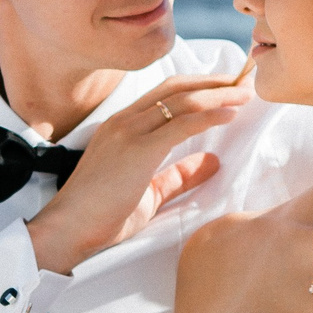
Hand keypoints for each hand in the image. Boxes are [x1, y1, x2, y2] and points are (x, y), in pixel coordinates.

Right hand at [26, 71, 252, 273]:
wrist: (67, 230)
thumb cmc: (100, 216)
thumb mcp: (148, 192)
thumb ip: (178, 175)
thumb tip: (212, 163)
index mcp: (122, 126)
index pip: (165, 94)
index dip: (198, 86)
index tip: (226, 87)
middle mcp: (124, 122)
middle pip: (176, 88)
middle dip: (213, 82)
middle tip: (243, 81)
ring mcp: (129, 132)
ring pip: (182, 101)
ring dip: (218, 94)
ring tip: (245, 93)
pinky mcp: (137, 149)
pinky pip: (181, 124)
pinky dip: (209, 115)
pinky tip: (230, 114)